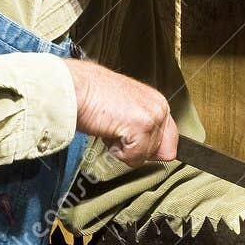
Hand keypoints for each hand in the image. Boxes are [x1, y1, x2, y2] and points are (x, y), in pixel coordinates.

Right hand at [64, 60, 178, 167]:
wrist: (73, 87)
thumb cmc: (90, 96)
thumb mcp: (123, 110)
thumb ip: (144, 128)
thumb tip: (162, 154)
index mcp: (156, 101)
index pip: (170, 139)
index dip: (148, 147)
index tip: (130, 140)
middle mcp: (159, 106)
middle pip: (160, 151)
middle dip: (134, 147)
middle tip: (115, 128)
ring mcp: (152, 115)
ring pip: (145, 155)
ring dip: (123, 148)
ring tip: (109, 127)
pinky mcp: (141, 125)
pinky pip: (134, 157)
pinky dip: (117, 151)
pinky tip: (107, 131)